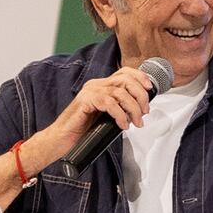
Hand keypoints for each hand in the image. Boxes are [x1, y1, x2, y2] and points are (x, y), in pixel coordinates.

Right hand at [35, 67, 153, 161]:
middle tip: (144, 112)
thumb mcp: (107, 116)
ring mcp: (89, 92)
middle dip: (140, 96)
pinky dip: (120, 114)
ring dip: (133, 108)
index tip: (150, 88)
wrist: (61, 139)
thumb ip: (120, 108)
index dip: (140, 77)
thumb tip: (141, 109)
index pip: (124, 72)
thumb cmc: (83, 130)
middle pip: (125, 80)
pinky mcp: (84, 101)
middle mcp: (96, 85)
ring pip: (120, 92)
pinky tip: (123, 124)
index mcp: (102, 86)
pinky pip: (109, 103)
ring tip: (136, 122)